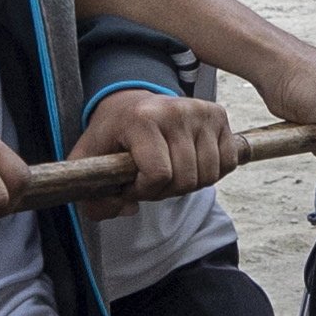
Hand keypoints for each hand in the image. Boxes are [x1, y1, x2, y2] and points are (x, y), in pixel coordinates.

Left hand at [75, 85, 240, 206]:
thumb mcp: (89, 161)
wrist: (132, 105)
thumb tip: (124, 210)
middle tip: (149, 180)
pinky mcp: (218, 115)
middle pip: (185, 179)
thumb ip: (93, 196)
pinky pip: (226, 164)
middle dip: (165, 191)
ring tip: (169, 171)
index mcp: (142, 118)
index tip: (131, 185)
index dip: (144, 192)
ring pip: (208, 175)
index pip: (158, 175)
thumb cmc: (113, 136)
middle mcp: (175, 110)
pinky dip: (209, 173)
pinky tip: (190, 164)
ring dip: (188, 184)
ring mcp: (200, 112)